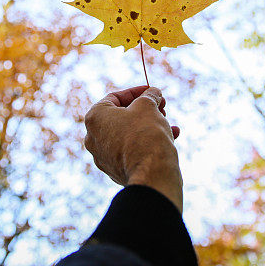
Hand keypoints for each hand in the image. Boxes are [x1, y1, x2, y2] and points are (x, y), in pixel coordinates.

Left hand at [84, 85, 183, 210]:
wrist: (152, 174)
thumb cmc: (146, 134)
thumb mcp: (148, 105)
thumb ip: (149, 96)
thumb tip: (152, 93)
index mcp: (95, 118)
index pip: (114, 97)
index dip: (137, 92)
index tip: (152, 91)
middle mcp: (93, 138)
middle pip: (121, 116)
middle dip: (145, 110)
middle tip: (162, 107)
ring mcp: (103, 157)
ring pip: (129, 134)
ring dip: (150, 125)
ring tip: (169, 123)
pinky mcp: (116, 171)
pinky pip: (131, 151)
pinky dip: (147, 142)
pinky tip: (171, 138)